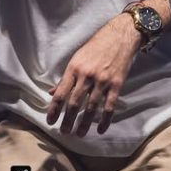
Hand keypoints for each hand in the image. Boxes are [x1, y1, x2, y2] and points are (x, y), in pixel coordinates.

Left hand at [46, 14, 140, 136]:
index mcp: (74, 68)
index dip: (54, 109)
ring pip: (91, 108)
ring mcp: (102, 81)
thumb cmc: (96, 46)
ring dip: (84, 123)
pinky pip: (109, 107)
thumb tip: (53, 92)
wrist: (120, 35)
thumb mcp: (77, 57)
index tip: (49, 121)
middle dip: (67, 120)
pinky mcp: (116, 85)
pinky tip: (99, 130)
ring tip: (78, 134)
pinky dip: (104, 120)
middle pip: (74, 103)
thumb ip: (66, 77)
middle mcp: (87, 76)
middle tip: (63, 132)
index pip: (61, 93)